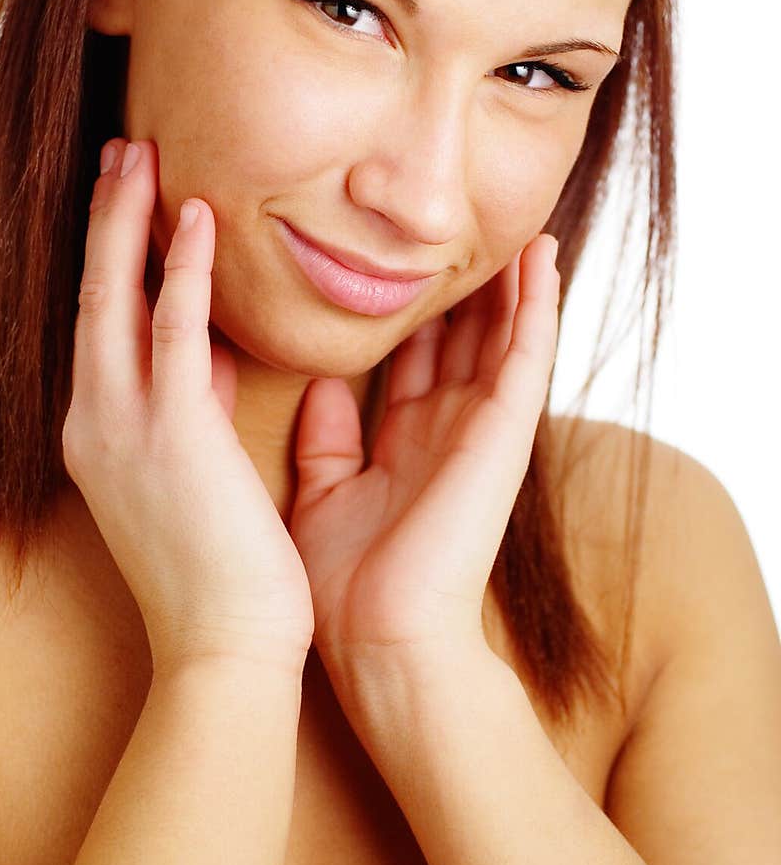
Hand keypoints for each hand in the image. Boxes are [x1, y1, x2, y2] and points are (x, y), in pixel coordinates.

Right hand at [62, 138, 314, 676]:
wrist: (225, 646)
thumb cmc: (222, 566)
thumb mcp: (195, 470)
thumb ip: (196, 405)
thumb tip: (213, 351)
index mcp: (104, 434)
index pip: (107, 327)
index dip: (116, 257)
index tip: (134, 202)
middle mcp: (95, 422)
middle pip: (93, 296)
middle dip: (107, 219)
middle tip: (124, 152)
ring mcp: (123, 427)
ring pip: (116, 297)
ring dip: (128, 221)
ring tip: (142, 154)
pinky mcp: (171, 433)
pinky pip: (173, 328)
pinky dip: (182, 267)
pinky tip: (197, 216)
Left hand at [288, 234, 559, 673]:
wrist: (380, 641)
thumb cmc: (343, 585)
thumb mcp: (324, 493)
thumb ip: (328, 438)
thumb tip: (323, 384)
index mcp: (404, 442)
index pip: (414, 359)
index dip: (414, 310)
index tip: (400, 259)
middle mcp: (446, 429)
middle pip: (462, 339)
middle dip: (465, 286)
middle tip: (461, 225)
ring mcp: (480, 430)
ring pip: (501, 336)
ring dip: (512, 282)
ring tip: (518, 223)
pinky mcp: (503, 434)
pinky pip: (527, 356)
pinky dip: (537, 306)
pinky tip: (541, 258)